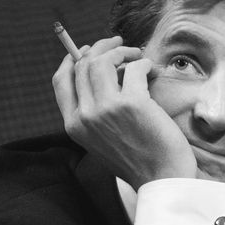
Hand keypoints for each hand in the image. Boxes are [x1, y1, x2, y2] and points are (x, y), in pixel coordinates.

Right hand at [52, 36, 197, 188]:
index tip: (85, 49)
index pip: (61, 82)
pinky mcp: (132, 103)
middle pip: (82, 65)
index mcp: (74, 126)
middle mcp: (85, 116)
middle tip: (119, 44)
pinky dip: (144, 63)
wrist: (163, 180)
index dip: (72, 60)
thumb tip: (101, 77)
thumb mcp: (103, 141)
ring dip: (121, 52)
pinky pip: (134, 68)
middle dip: (101, 48)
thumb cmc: (139, 161)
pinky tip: (152, 70)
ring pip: (102, 61)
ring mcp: (106, 109)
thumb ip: (94, 115)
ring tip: (136, 55)